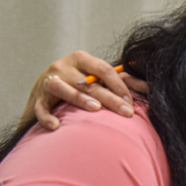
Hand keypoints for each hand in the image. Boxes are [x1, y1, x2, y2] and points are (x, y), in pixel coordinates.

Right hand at [22, 51, 148, 129]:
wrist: (43, 92)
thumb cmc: (77, 84)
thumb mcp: (95, 78)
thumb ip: (120, 81)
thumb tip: (149, 87)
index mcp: (81, 59)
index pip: (103, 69)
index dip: (119, 86)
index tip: (132, 103)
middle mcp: (63, 66)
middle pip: (89, 83)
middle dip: (110, 98)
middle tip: (126, 112)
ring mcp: (48, 81)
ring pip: (63, 88)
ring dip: (80, 98)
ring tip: (95, 109)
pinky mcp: (37, 98)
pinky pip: (41, 107)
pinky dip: (47, 116)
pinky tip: (56, 126)